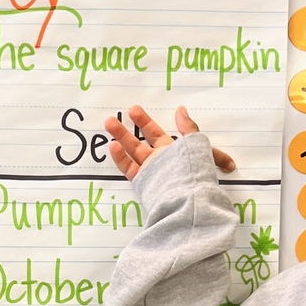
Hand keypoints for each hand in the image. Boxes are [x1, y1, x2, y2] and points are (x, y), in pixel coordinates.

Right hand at [104, 105, 236, 181]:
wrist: (188, 196)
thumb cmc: (194, 170)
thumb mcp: (196, 143)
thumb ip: (187, 127)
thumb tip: (180, 110)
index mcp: (172, 151)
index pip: (155, 134)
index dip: (144, 122)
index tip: (133, 110)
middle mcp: (159, 161)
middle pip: (139, 143)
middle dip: (126, 130)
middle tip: (114, 118)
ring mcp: (150, 171)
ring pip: (131, 152)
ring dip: (120, 137)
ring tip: (109, 124)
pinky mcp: (143, 182)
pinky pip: (129, 168)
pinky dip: (120, 157)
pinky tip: (113, 145)